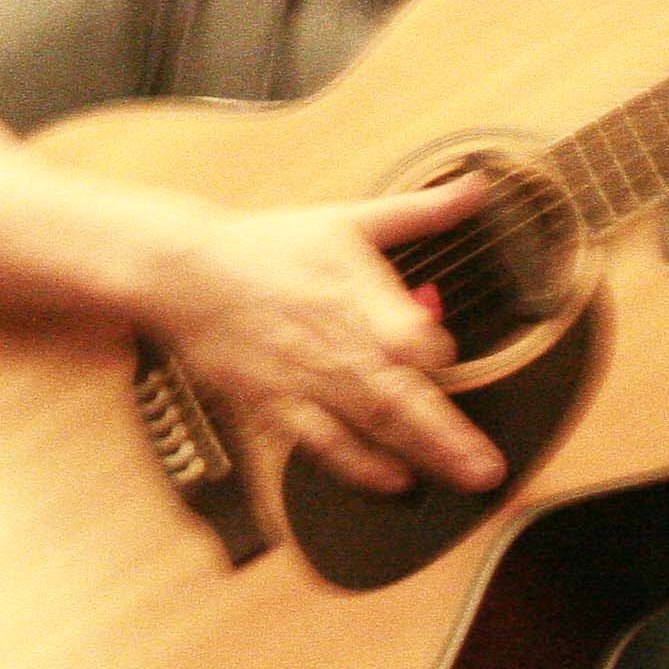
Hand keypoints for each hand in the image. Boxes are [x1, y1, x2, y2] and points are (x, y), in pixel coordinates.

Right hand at [143, 178, 504, 497]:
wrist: (181, 270)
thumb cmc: (264, 246)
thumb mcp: (345, 219)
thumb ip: (419, 211)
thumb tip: (477, 187)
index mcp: (353, 291)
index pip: (403, 329)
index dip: (431, 346)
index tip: (447, 357)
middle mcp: (332, 340)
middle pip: (396, 391)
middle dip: (445, 432)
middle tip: (487, 466)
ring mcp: (302, 376)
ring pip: (367, 421)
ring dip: (417, 453)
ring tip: (461, 477)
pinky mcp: (273, 400)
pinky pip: (320, 441)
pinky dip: (356, 464)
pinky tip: (391, 481)